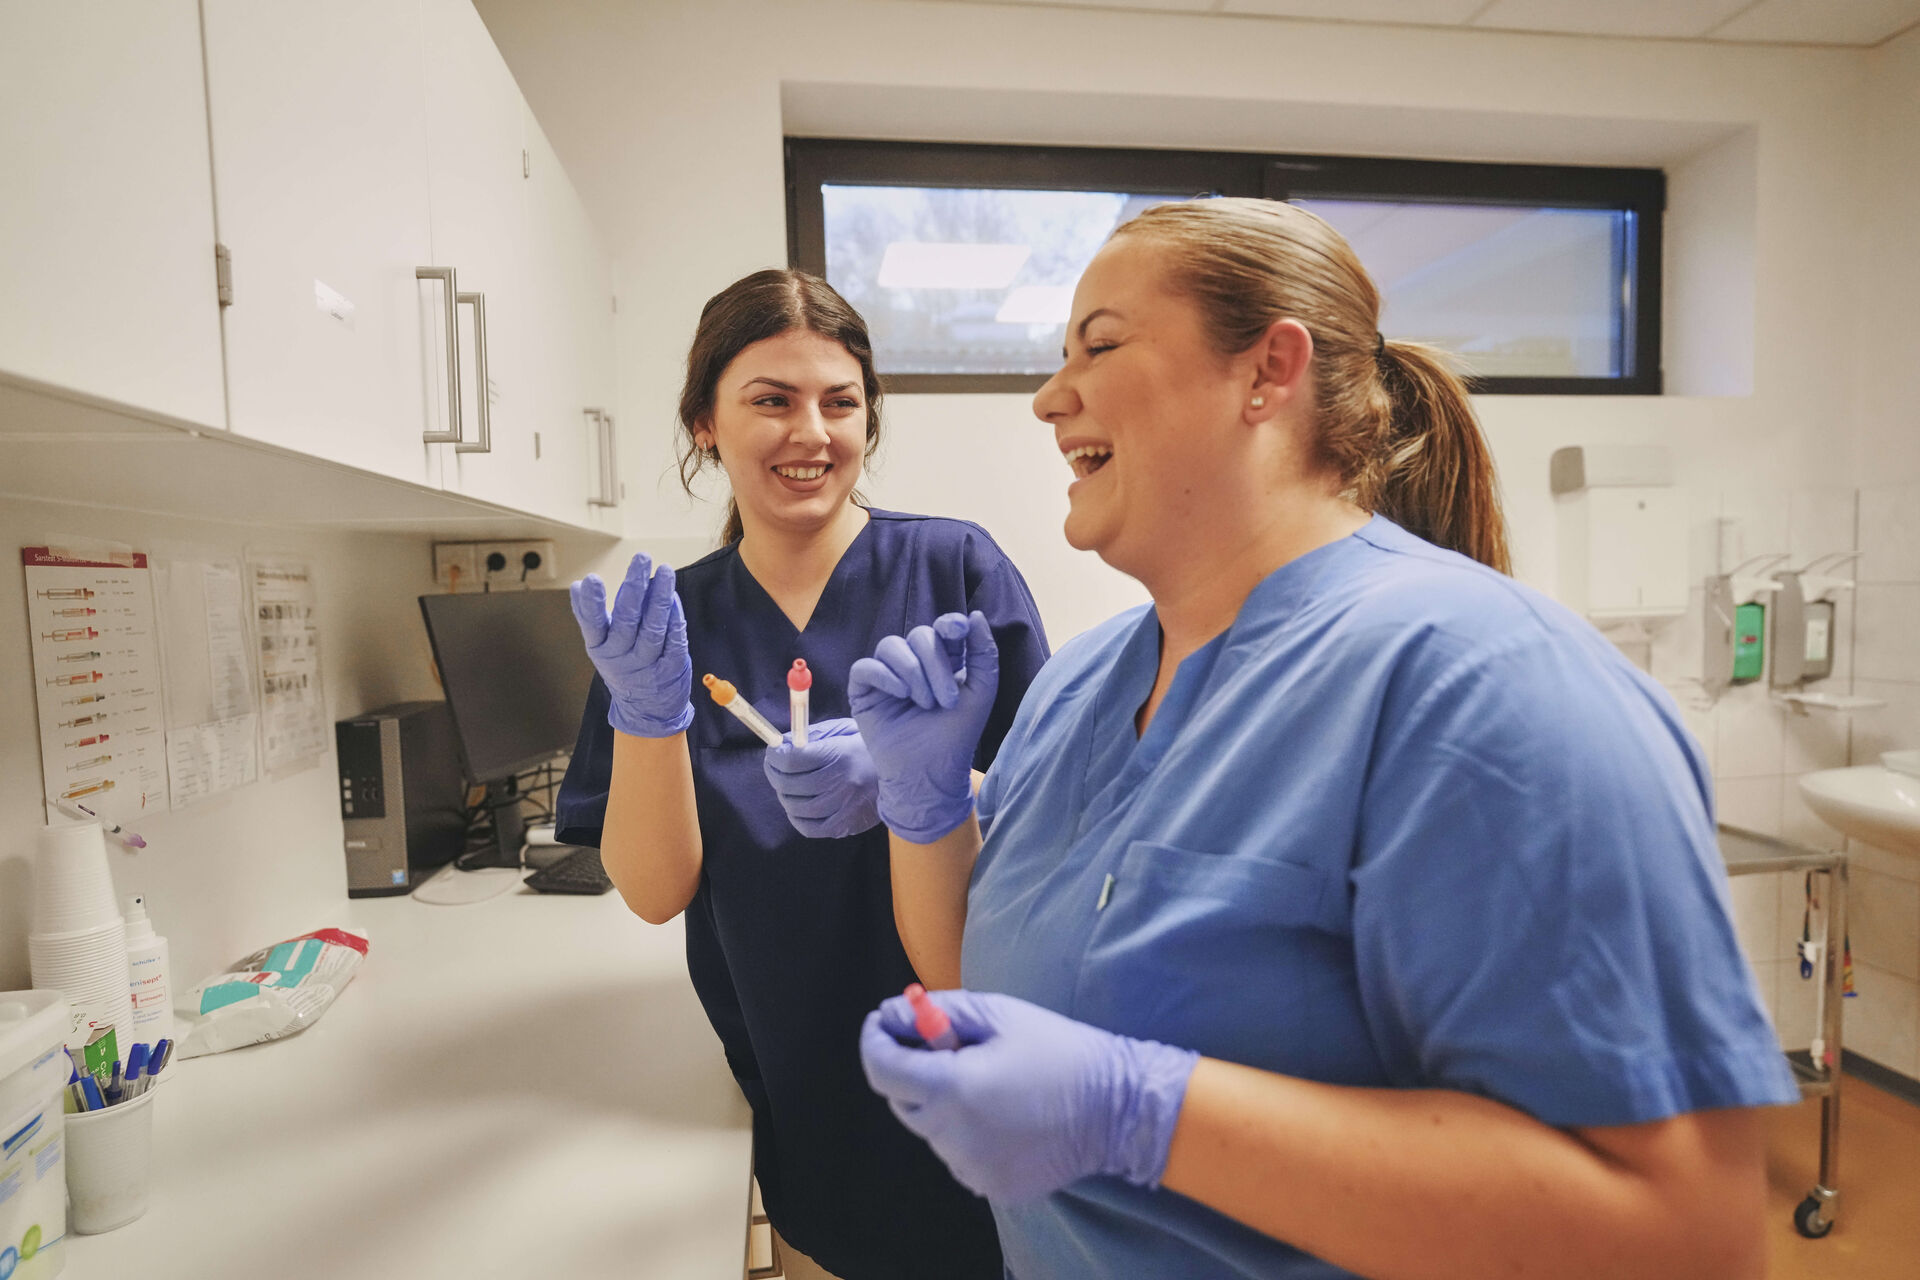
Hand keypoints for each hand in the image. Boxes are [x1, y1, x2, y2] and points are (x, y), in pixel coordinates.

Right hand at [569, 553, 694, 737]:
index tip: (590, 579)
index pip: (592, 623)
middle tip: (641, 558)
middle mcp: (621, 657)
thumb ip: (591, 616)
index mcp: (600, 648)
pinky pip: (673, 639)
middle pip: (628, 620)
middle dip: (634, 587)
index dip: (590, 603)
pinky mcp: (670, 668)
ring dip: (660, 597)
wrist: (646, 710)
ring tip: (664, 571)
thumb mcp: (600, 645)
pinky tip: (674, 597)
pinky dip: (675, 617)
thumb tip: (579, 585)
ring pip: (653, 628)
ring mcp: (647, 665)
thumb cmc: (622, 666)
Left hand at [763, 718, 881, 838]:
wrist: (908, 772)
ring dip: (785, 796)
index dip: (774, 756)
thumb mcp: (845, 730)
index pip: (792, 759)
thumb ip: (814, 736)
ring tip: (788, 788)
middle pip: (789, 785)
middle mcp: (842, 782)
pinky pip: (810, 828)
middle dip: (774, 774)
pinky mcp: (848, 825)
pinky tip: (800, 808)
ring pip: (796, 808)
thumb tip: (782, 744)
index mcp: (840, 754)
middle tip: (774, 768)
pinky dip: (797, 818)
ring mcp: (845, 806)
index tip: (773, 752)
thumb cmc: (869, 747)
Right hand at [847, 611, 997, 842]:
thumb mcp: (981, 692)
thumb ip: (983, 653)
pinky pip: (865, 666)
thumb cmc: (957, 735)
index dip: (950, 624)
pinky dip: (884, 675)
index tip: (958, 631)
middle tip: (946, 700)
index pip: (943, 628)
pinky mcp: (864, 691)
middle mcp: (913, 663)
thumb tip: (974, 615)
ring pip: (891, 645)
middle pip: (920, 636)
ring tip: (924, 703)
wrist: (931, 772)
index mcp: (943, 660)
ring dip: (912, 671)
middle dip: (936, 664)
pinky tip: (900, 695)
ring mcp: (887, 675)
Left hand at [859, 989, 1198, 1203]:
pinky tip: (1005, 1113)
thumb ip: (938, 1012)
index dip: (875, 1039)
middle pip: (903, 1100)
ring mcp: (970, 1167)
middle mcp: (952, 1135)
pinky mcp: (989, 1186)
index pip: (881, 1068)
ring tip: (991, 1081)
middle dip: (914, 1069)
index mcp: (952, 1088)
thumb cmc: (1060, 1052)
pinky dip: (967, 1132)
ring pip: (932, 1129)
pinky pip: (959, 1154)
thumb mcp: (1000, 1014)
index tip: (882, 1022)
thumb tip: (892, 1013)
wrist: (1116, 1108)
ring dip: (944, 1102)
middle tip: (949, 1045)